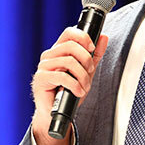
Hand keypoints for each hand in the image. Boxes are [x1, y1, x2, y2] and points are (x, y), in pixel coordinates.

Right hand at [31, 28, 107, 144]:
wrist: (56, 111)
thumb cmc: (69, 90)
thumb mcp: (86, 71)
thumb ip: (94, 55)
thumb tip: (103, 37)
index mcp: (59, 50)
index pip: (69, 33)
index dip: (83, 37)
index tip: (92, 48)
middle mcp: (50, 55)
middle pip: (71, 46)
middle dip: (86, 59)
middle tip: (90, 71)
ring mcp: (44, 66)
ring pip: (68, 62)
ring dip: (82, 76)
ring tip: (84, 86)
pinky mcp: (41, 78)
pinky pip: (62, 76)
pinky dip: (75, 85)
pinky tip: (78, 92)